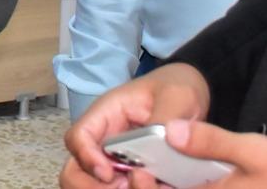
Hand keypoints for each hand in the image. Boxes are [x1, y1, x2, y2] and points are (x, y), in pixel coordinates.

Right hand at [62, 63, 210, 186]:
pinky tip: (155, 187)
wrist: (191, 95)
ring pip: (94, 183)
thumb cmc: (175, 88)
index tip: (109, 174)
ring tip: (142, 187)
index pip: (78, 137)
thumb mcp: (176, 96)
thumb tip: (164, 140)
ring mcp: (116, 158)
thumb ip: (166, 117)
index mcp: (106, 115)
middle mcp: (104, 140)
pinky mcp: (131, 173)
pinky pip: (119, 187)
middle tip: (123, 187)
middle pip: (76, 168)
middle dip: (92, 185)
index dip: (86, 157)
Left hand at [130, 119, 266, 188]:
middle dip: (149, 187)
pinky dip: (183, 185)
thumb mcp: (253, 150)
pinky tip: (177, 175)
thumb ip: (211, 141)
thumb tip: (171, 129)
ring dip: (164, 186)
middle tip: (139, 168)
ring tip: (152, 170)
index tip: (136, 168)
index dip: (144, 187)